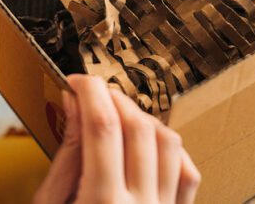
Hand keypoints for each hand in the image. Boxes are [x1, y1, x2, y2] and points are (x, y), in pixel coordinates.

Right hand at [34, 75, 200, 203]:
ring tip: (117, 117)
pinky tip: (147, 148)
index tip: (77, 79)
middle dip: (114, 98)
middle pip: (139, 127)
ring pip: (170, 143)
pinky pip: (188, 175)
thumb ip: (66, 157)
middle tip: (92, 93)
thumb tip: (74, 104)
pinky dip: (171, 151)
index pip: (102, 126)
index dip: (90, 91)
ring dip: (143, 119)